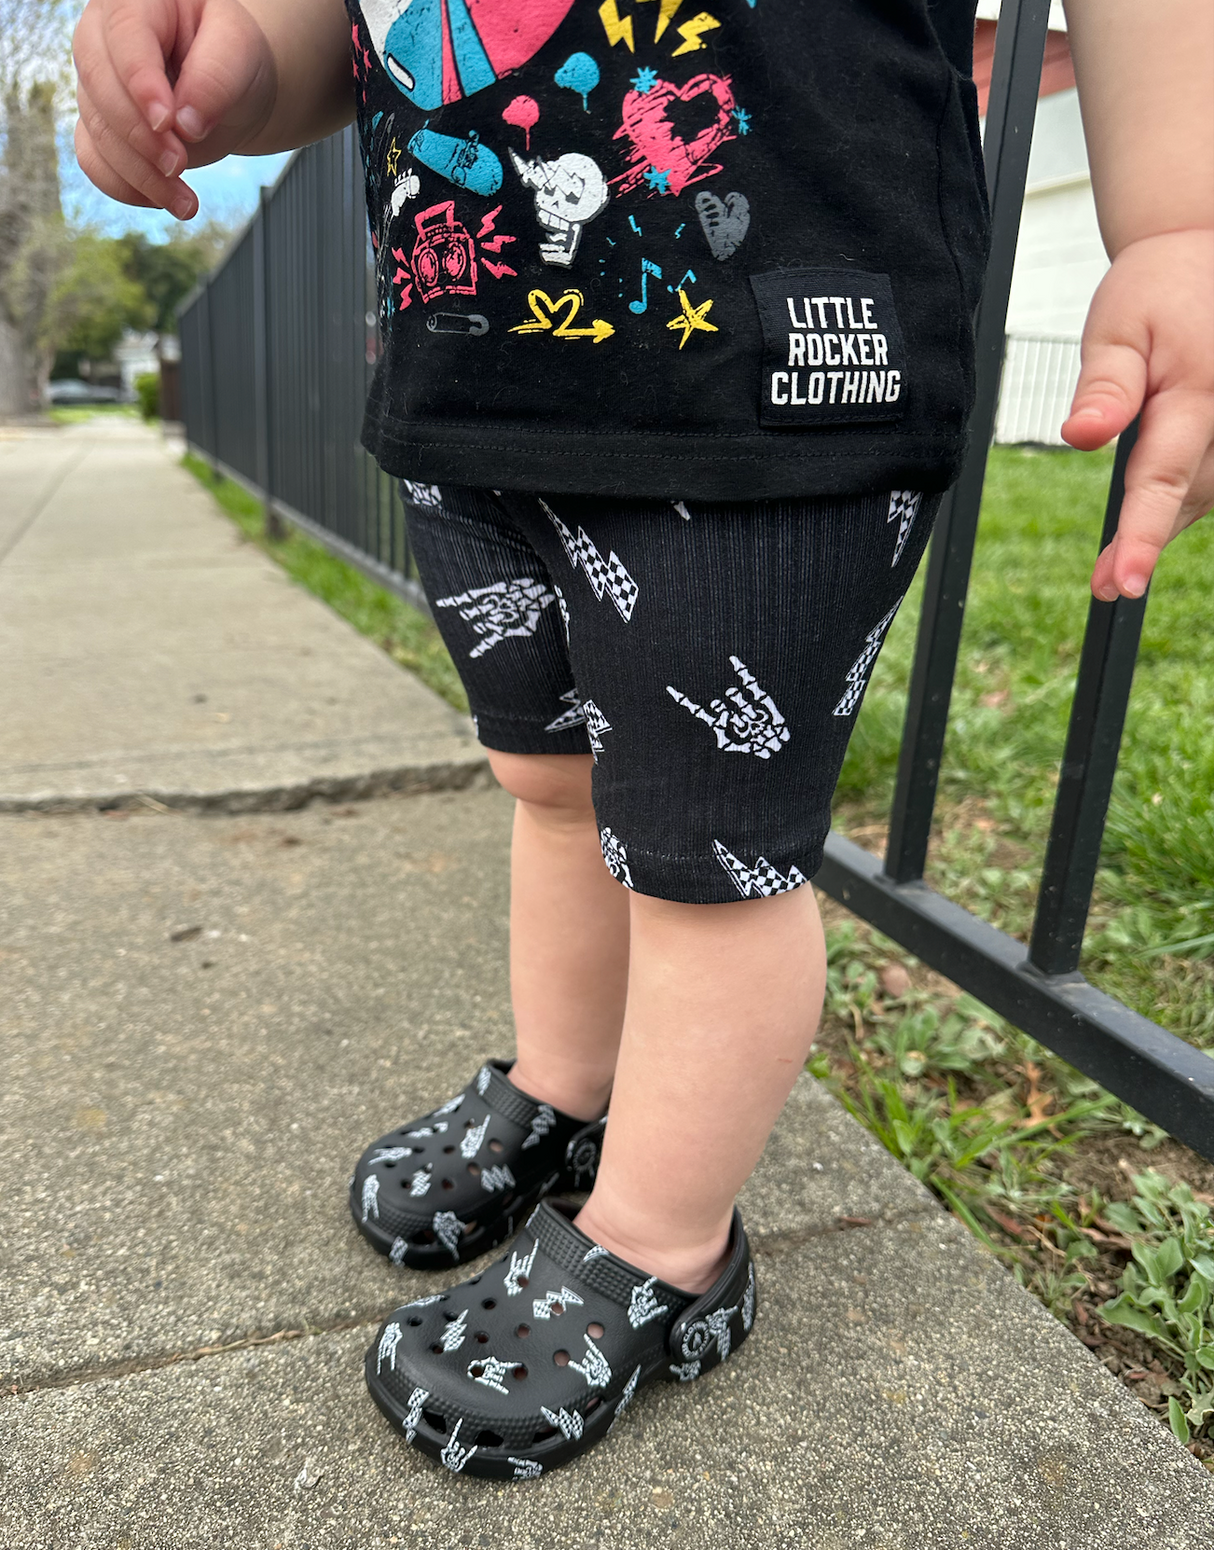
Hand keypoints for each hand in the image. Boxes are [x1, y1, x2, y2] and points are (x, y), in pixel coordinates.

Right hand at [73, 0, 277, 219]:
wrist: (231, 90)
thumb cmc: (233, 58)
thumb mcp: (239, 52)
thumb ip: (216, 77)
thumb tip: (186, 124)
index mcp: (137, 3)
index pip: (124, 37)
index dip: (141, 83)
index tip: (168, 123)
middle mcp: (103, 37)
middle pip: (99, 86)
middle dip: (140, 135)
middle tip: (181, 164)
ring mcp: (96, 84)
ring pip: (97, 130)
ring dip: (139, 174)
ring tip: (186, 202)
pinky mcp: (100, 125)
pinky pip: (94, 160)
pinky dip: (125, 187)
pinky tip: (163, 200)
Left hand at [1061, 228, 1213, 600]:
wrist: (1201, 256)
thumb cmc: (1154, 291)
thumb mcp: (1115, 329)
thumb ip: (1104, 388)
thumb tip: (1080, 435)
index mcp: (1197, 394)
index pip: (1164, 478)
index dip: (1143, 535)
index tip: (1124, 580)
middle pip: (1187, 497)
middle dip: (1146, 541)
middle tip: (1105, 583)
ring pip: (1205, 495)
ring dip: (1165, 526)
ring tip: (1114, 566)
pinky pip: (1213, 481)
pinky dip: (1183, 501)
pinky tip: (1150, 523)